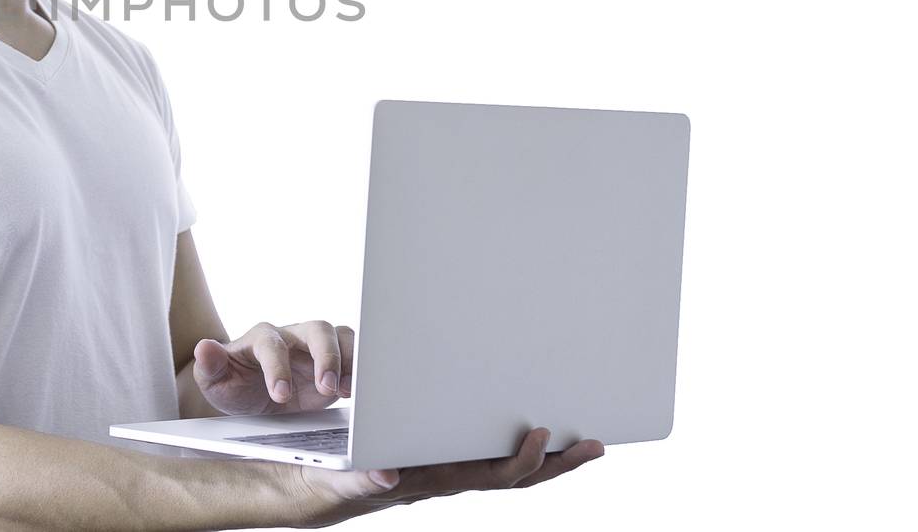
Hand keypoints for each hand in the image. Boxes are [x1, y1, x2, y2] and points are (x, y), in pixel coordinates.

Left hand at [191, 320, 353, 415]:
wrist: (250, 395)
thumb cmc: (233, 384)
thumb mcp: (215, 381)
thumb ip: (209, 365)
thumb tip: (203, 348)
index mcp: (262, 339)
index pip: (273, 345)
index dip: (278, 367)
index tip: (280, 394)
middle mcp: (293, 337)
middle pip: (317, 329)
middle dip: (325, 357)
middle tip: (326, 388)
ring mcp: (316, 347)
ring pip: (341, 337)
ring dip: (350, 360)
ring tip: (349, 390)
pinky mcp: (335, 362)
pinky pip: (355, 354)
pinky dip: (362, 368)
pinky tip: (361, 391)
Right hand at [287, 426, 605, 527]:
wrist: (322, 489)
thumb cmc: (334, 479)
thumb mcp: (342, 476)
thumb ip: (362, 477)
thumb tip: (386, 474)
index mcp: (436, 478)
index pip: (490, 475)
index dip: (521, 460)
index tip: (541, 433)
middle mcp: (453, 475)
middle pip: (517, 475)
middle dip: (557, 462)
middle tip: (595, 444)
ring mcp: (452, 468)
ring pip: (510, 465)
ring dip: (549, 456)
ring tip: (581, 436)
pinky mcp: (446, 457)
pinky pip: (492, 454)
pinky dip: (518, 444)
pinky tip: (532, 427)